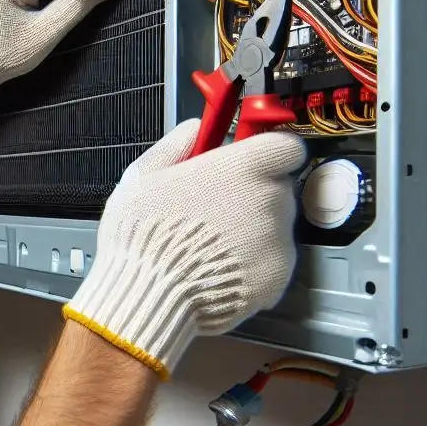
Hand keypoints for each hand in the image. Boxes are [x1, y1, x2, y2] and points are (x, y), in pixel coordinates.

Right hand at [63, 119, 305, 377]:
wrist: (150, 296)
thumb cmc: (143, 236)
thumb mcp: (142, 177)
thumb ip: (174, 146)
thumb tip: (193, 129)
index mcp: (244, 167)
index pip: (284, 147)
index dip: (265, 155)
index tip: (246, 163)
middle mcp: (271, 200)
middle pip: (276, 188)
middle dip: (251, 196)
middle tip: (214, 211)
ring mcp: (278, 241)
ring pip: (273, 227)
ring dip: (251, 232)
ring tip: (209, 248)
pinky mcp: (277, 278)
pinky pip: (270, 263)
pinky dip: (251, 266)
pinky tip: (217, 269)